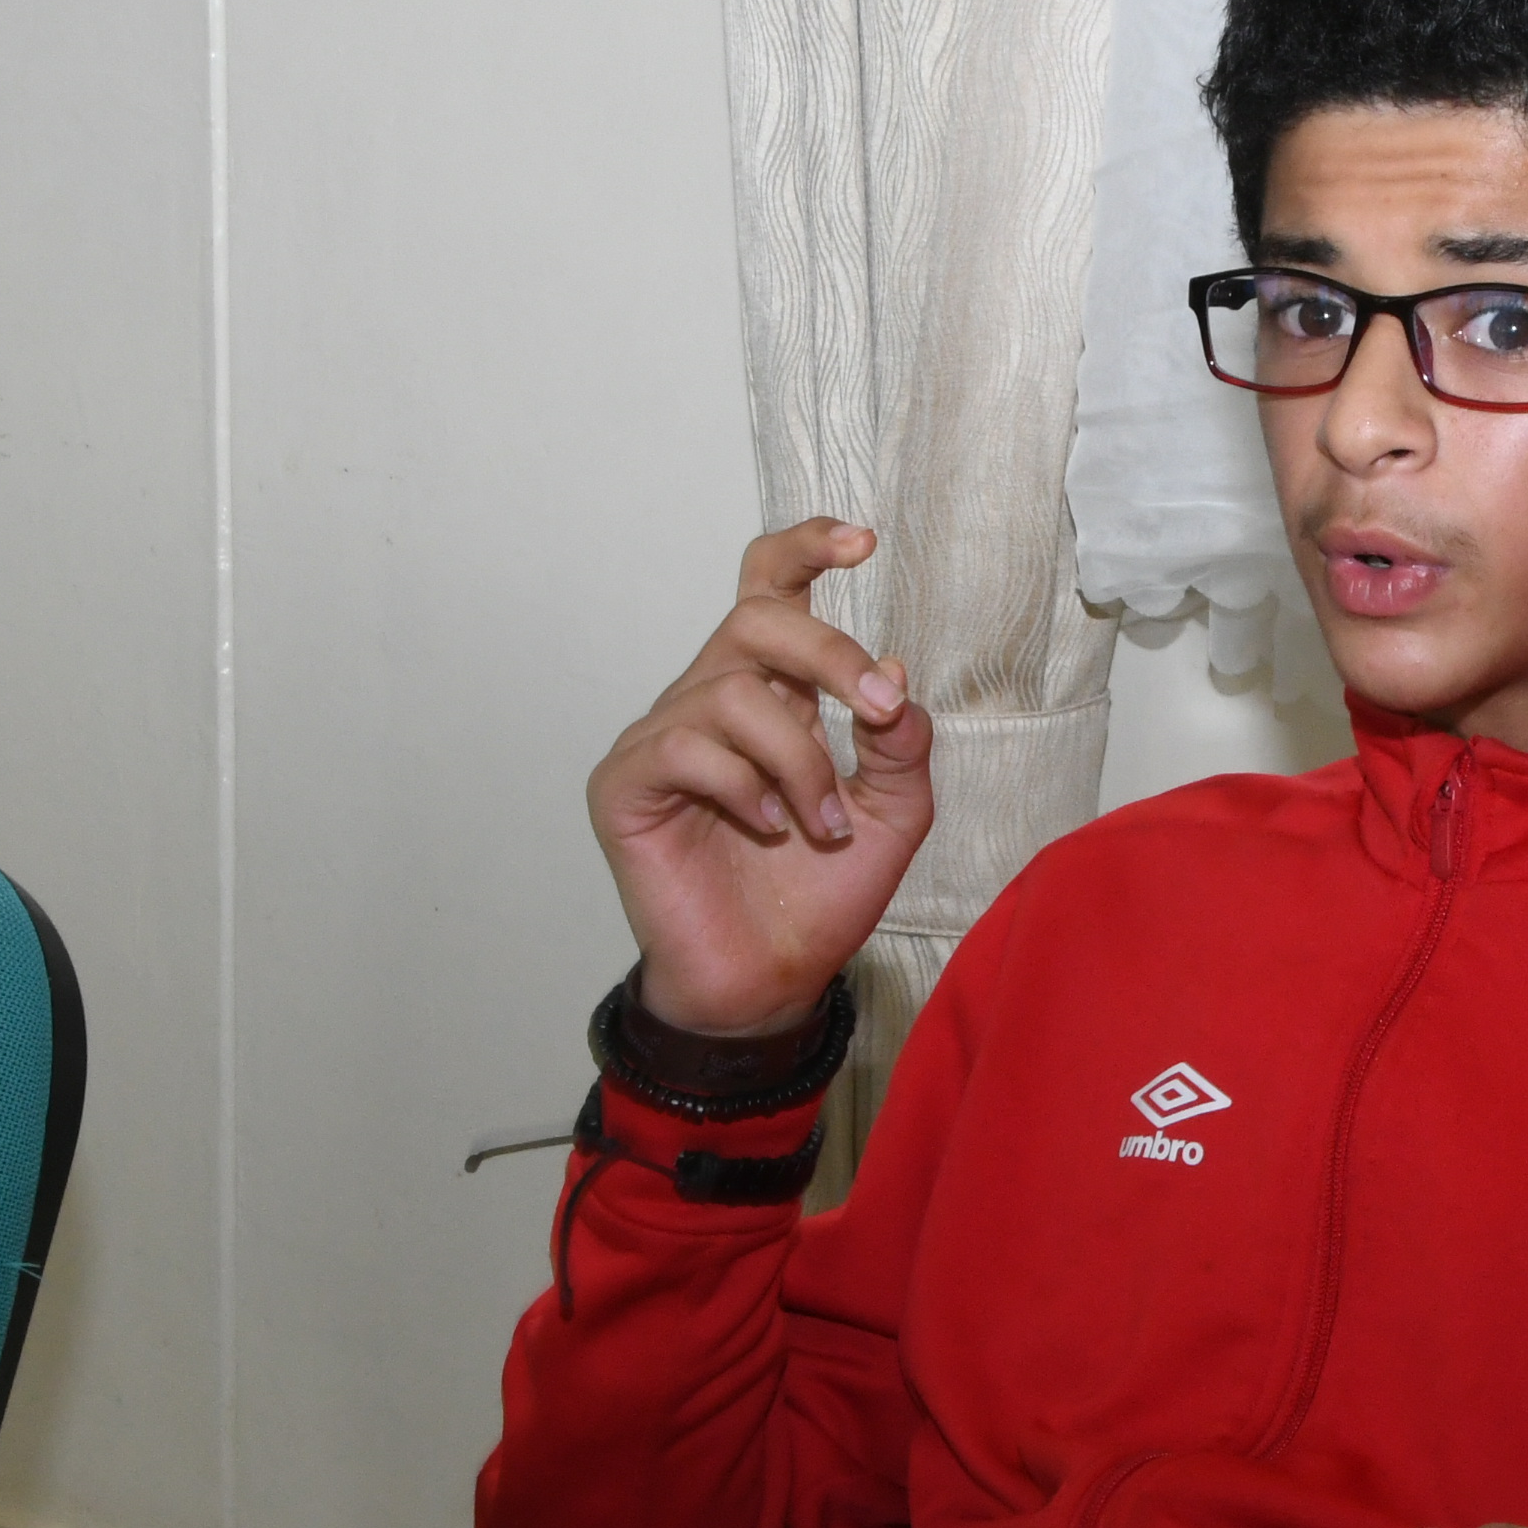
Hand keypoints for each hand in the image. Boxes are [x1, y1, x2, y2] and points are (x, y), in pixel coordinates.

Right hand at [588, 520, 932, 1036]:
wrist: (769, 983)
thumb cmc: (819, 898)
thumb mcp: (894, 816)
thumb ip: (901, 745)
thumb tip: (894, 670)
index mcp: (770, 692)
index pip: (770, 589)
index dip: (807, 550)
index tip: (862, 544)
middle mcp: (711, 699)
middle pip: (758, 617)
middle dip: (831, 654)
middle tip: (878, 710)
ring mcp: (662, 739)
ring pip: (737, 694)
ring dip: (802, 760)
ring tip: (822, 827)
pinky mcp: (626, 784)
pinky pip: (687, 747)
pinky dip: (744, 786)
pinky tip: (768, 829)